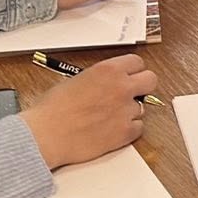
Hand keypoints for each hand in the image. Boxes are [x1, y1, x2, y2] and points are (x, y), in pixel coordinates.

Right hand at [21, 54, 156, 168]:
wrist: (46, 134)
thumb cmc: (53, 109)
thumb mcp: (76, 80)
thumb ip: (99, 79)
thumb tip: (106, 83)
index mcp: (108, 70)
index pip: (137, 62)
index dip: (132, 71)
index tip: (129, 77)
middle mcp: (121, 87)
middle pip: (151, 80)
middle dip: (142, 87)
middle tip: (131, 94)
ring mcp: (126, 110)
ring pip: (143, 107)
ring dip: (130, 111)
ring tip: (111, 117)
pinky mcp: (125, 132)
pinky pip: (139, 128)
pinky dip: (129, 130)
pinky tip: (113, 130)